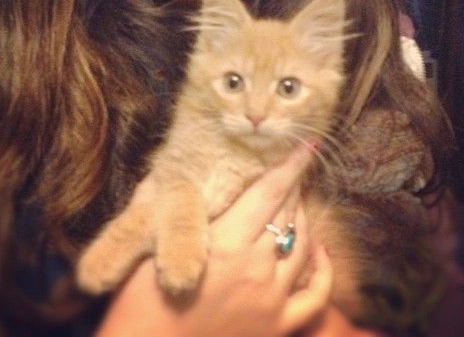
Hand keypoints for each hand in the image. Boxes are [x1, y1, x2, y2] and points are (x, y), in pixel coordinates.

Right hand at [96, 148, 332, 335]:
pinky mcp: (278, 326)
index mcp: (227, 242)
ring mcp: (272, 298)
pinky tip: (319, 250)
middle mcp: (257, 266)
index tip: (306, 145)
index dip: (290, 165)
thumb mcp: (150, 243)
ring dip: (302, 217)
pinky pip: (315, 296)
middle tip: (292, 167)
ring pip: (302, 244)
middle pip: (287, 213)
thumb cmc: (141, 299)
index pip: (268, 192)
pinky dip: (322, 270)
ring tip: (296, 200)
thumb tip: (164, 171)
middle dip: (293, 185)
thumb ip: (166, 204)